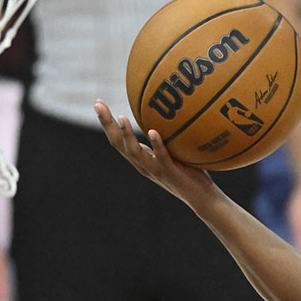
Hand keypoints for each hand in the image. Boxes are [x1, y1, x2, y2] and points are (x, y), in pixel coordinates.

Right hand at [94, 101, 217, 205]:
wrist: (202, 198)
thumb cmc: (189, 172)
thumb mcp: (173, 150)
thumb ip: (166, 136)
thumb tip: (166, 111)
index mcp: (141, 158)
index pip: (118, 139)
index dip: (107, 123)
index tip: (98, 102)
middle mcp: (144, 165)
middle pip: (118, 144)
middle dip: (107, 124)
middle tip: (98, 105)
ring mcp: (156, 170)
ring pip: (135, 153)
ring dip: (127, 135)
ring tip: (121, 118)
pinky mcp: (170, 174)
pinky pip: (162, 158)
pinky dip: (156, 145)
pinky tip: (153, 132)